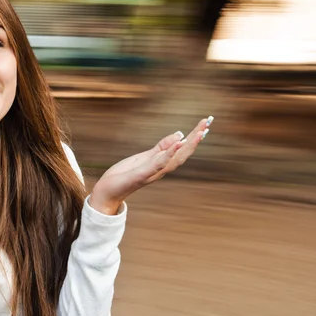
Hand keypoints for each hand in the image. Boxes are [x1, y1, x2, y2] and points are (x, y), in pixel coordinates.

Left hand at [89, 116, 213, 214]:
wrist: (108, 191)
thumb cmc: (125, 175)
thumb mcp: (144, 157)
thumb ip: (161, 148)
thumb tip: (179, 135)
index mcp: (162, 163)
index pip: (182, 149)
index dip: (194, 137)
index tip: (205, 123)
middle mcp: (161, 169)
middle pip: (183, 153)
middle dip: (195, 138)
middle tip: (207, 124)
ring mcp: (153, 172)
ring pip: (175, 158)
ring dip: (188, 146)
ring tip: (199, 133)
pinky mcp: (142, 174)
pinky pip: (158, 163)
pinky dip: (169, 153)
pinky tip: (177, 143)